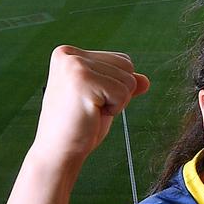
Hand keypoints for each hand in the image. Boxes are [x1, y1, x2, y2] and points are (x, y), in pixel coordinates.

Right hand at [35, 46, 150, 159]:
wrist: (58, 150)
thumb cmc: (80, 124)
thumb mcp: (105, 97)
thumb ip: (123, 84)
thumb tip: (145, 80)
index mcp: (69, 53)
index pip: (122, 60)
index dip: (116, 85)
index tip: (91, 98)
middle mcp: (69, 55)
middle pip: (127, 65)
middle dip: (118, 91)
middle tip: (91, 106)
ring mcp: (74, 66)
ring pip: (129, 79)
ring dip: (117, 101)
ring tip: (91, 109)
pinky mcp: (83, 81)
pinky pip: (124, 93)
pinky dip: (115, 109)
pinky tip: (92, 114)